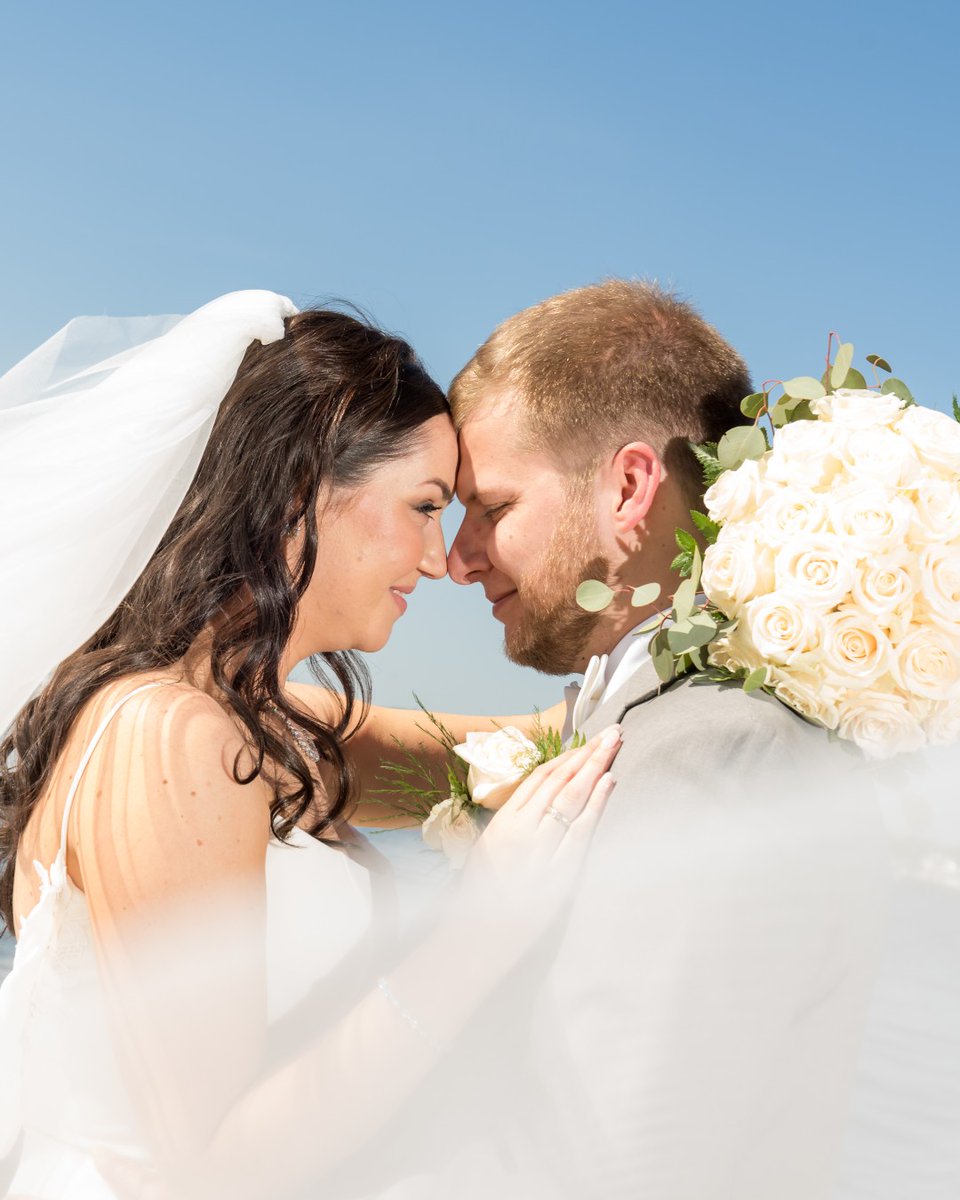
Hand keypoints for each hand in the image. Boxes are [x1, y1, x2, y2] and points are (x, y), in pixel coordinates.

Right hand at [457, 725, 620, 936]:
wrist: (478, 939)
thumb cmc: (484, 896)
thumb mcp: (489, 850)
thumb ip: (512, 824)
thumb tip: (539, 800)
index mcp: (503, 823)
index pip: (540, 779)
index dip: (566, 757)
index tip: (587, 742)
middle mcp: (521, 830)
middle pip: (561, 781)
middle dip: (588, 754)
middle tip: (613, 733)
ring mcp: (540, 850)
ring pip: (572, 798)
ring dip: (596, 769)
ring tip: (615, 747)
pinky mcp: (559, 873)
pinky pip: (581, 831)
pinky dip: (597, 805)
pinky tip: (609, 783)